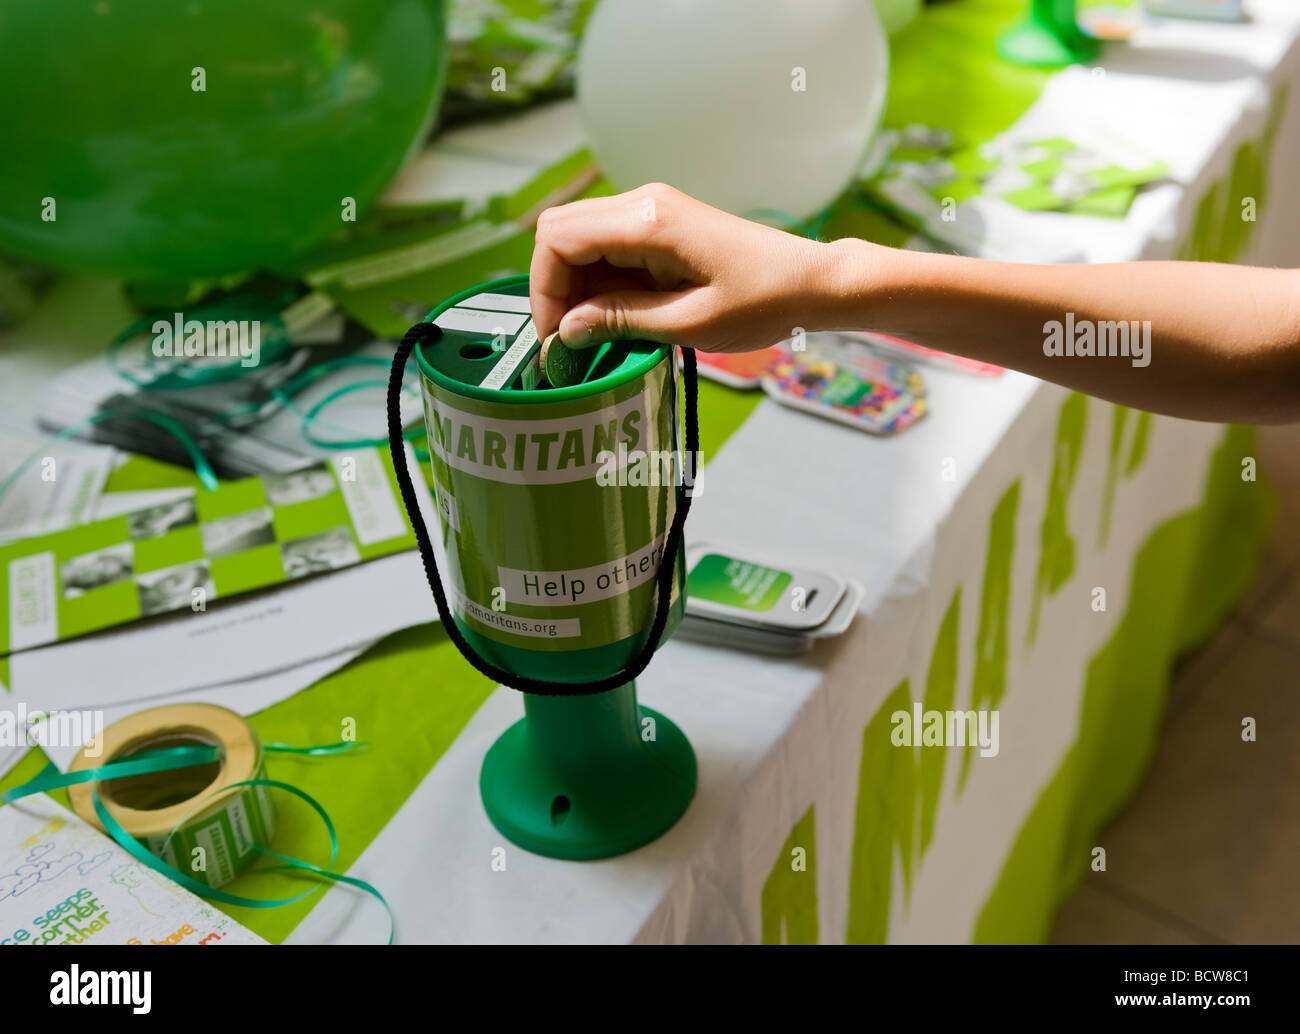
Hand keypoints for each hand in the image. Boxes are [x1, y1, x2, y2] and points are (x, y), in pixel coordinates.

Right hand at [529, 183, 846, 352]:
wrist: (812, 282)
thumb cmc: (764, 302)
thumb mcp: (690, 322)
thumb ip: (622, 321)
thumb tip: (568, 330)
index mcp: (648, 220)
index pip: (558, 238)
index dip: (545, 289)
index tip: (557, 338)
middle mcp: (642, 205)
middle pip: (559, 233)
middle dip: (553, 288)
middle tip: (569, 340)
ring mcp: (650, 212)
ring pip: (579, 242)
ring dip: (576, 290)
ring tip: (595, 337)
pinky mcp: (659, 229)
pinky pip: (607, 251)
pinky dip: (599, 285)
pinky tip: (616, 320)